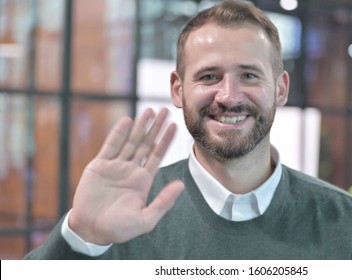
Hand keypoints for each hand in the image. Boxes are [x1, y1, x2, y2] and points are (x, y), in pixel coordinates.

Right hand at [68, 108, 184, 244]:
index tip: (175, 126)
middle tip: (165, 110)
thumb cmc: (119, 229)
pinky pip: (110, 146)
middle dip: (156, 127)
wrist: (91, 230)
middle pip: (146, 143)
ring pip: (130, 141)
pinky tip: (127, 120)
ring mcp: (115, 166)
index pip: (157, 155)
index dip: (166, 140)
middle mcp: (131, 170)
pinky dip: (118, 133)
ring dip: (140, 126)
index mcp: (143, 180)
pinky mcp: (99, 166)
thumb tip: (181, 185)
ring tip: (149, 110)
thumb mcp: (146, 219)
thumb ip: (163, 201)